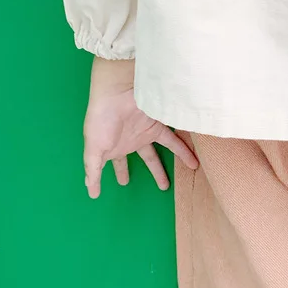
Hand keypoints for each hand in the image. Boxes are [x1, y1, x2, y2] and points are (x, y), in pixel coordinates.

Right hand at [83, 57, 197, 197]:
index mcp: (116, 146)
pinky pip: (175, 139)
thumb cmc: (101, 121)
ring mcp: (147, 130)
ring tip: (193, 167)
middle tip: (163, 186)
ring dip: (180, 157)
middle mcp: (134, 139)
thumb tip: (92, 194)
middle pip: (148, 158)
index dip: (120, 172)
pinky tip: (195, 156)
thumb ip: (94, 171)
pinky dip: (185, 148)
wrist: (115, 93)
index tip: (124, 183)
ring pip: (167, 148)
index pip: (119, 163)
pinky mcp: (159, 124)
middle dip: (155, 171)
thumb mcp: (94, 149)